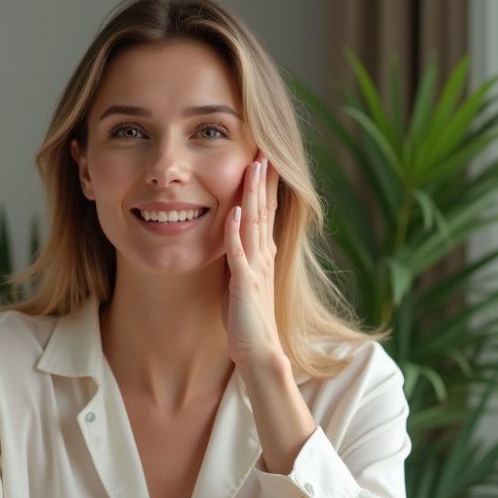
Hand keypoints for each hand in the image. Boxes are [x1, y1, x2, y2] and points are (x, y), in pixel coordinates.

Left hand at [223, 152, 282, 367]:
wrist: (259, 351)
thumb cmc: (247, 319)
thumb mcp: (243, 279)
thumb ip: (239, 256)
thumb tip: (231, 234)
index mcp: (263, 254)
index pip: (267, 210)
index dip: (266, 183)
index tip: (264, 155)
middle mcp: (263, 256)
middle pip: (264, 209)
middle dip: (263, 178)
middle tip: (264, 146)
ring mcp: (256, 268)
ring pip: (255, 224)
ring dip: (253, 194)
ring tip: (253, 166)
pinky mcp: (245, 284)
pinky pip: (239, 254)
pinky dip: (236, 233)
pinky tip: (234, 212)